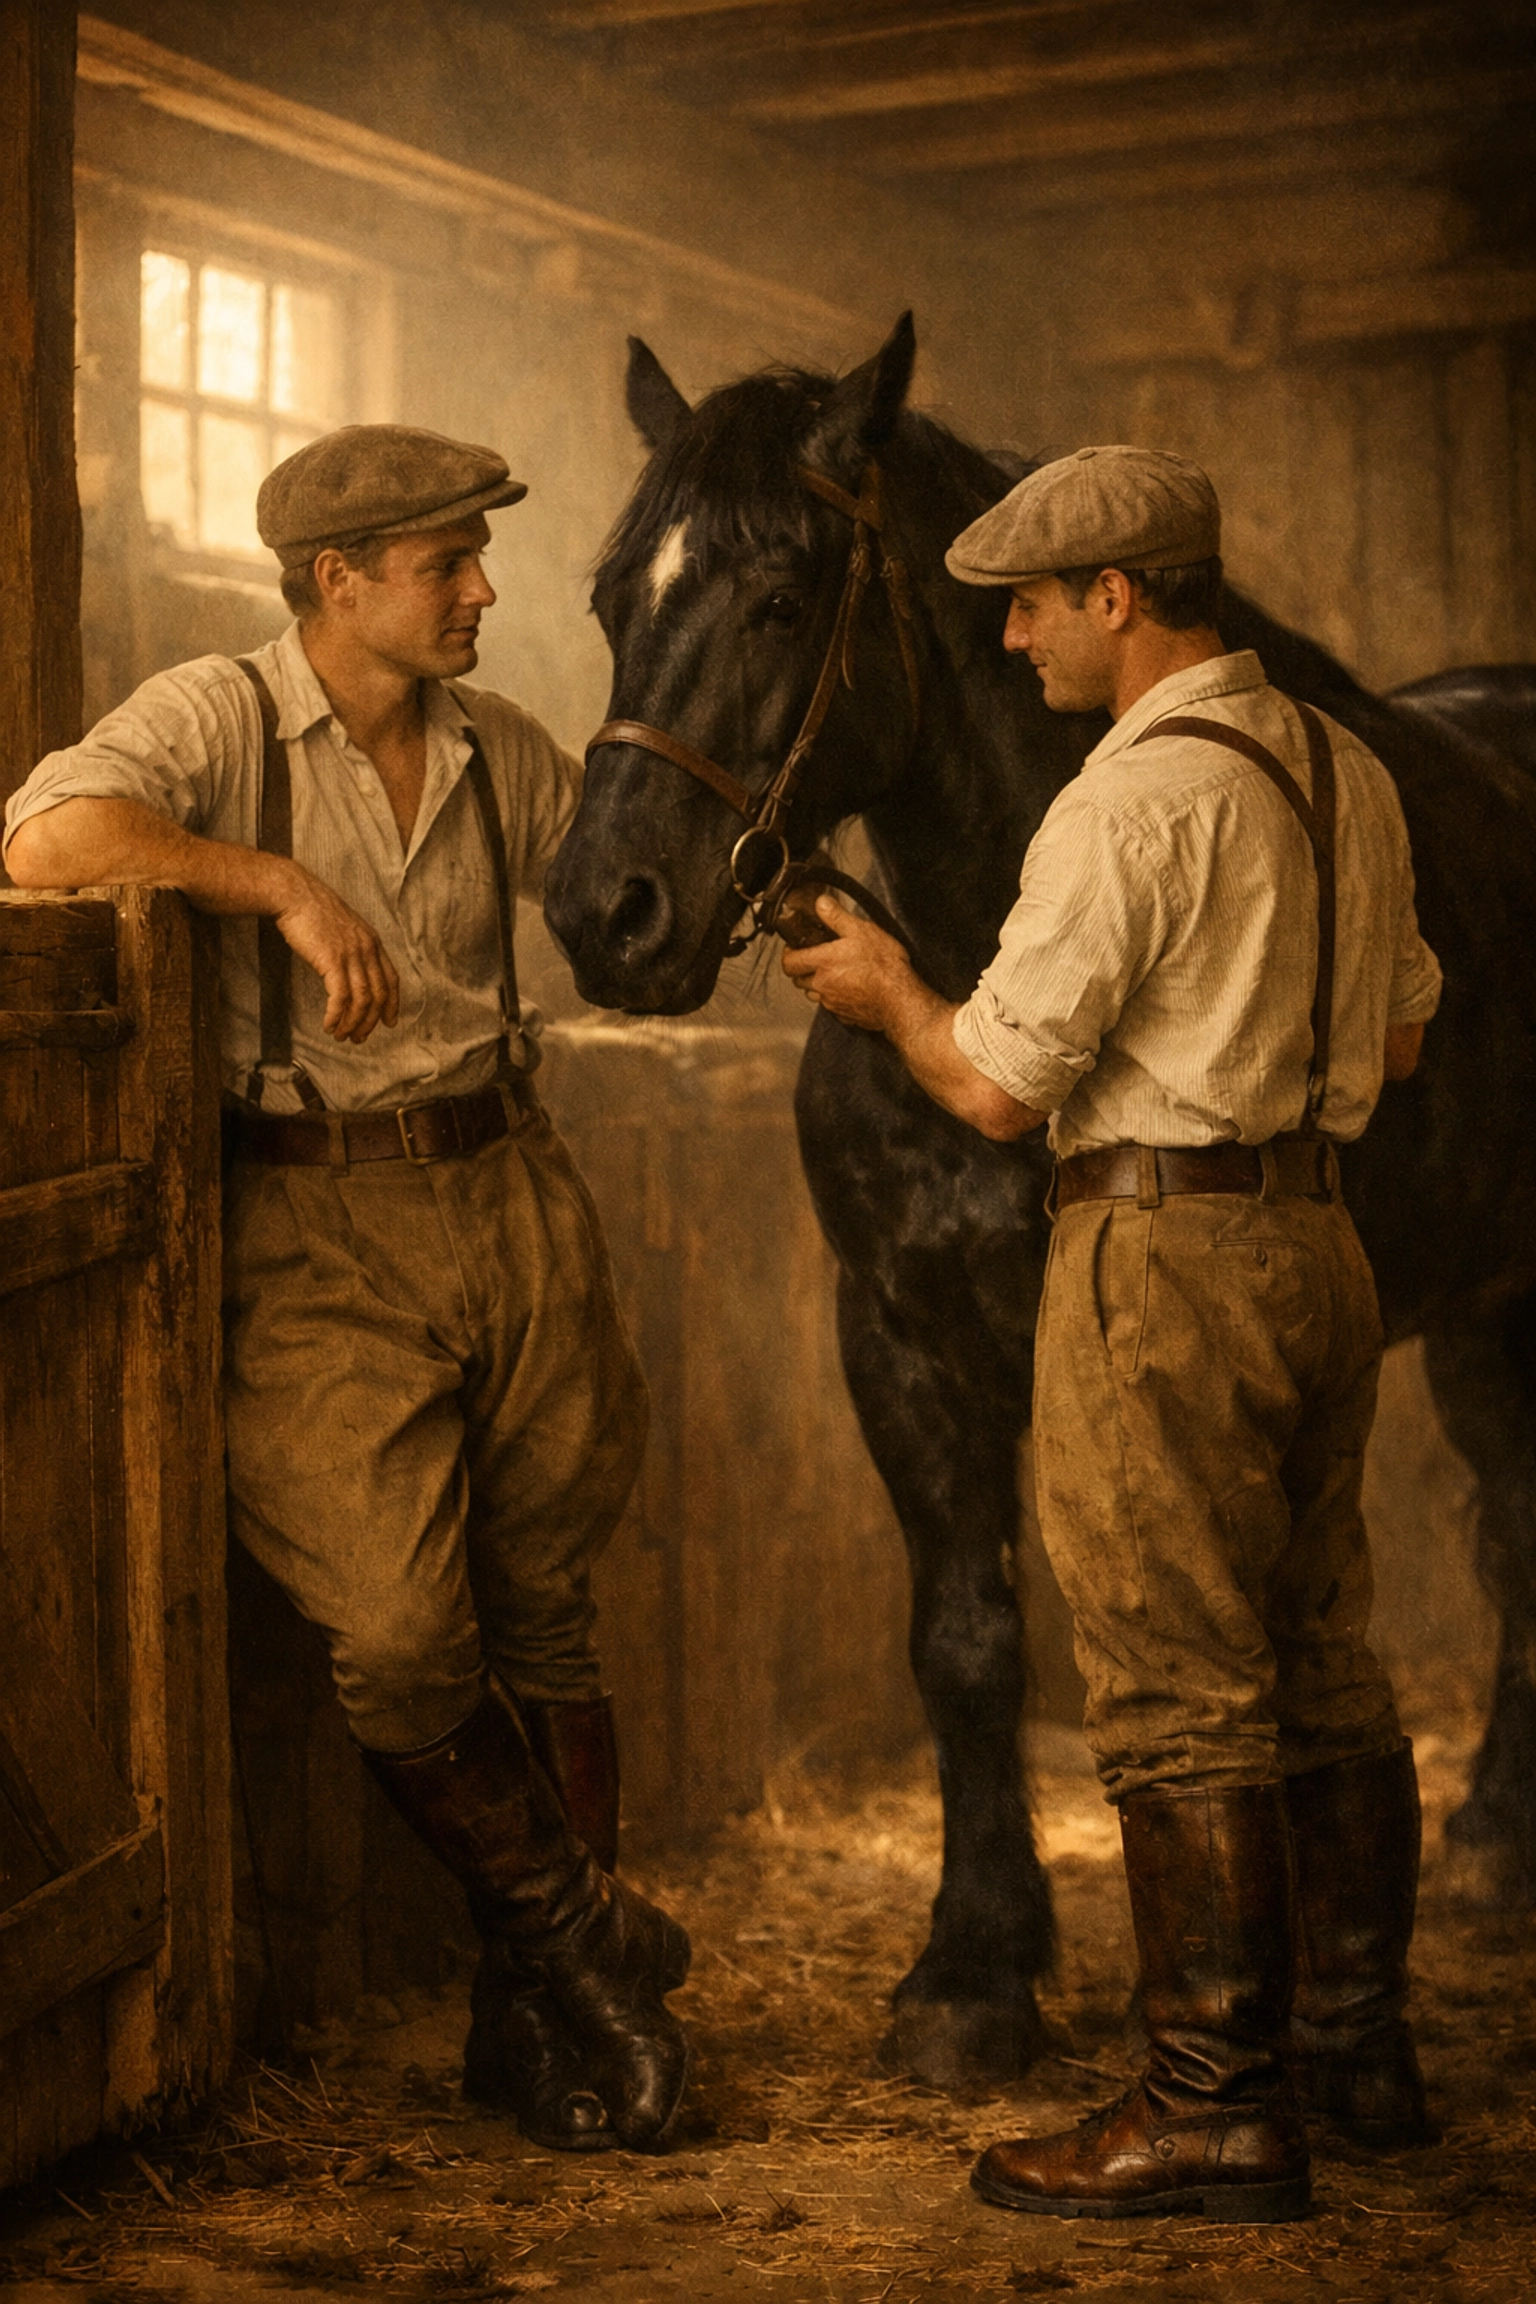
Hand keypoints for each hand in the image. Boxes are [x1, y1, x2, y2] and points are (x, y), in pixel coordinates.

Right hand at [275, 868, 399, 1042]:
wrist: (293, 893)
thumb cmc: (311, 909)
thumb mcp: (341, 927)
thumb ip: (351, 947)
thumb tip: (348, 969)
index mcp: (371, 941)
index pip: (391, 979)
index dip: (392, 1004)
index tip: (388, 1022)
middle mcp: (366, 949)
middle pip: (377, 995)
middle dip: (370, 1022)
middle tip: (358, 1038)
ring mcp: (351, 955)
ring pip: (361, 1000)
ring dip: (352, 1023)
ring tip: (341, 1035)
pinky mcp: (332, 961)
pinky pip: (340, 998)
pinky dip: (336, 1016)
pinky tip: (329, 1024)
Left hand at [781, 895, 916, 1030]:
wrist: (900, 999)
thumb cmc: (883, 966)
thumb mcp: (861, 930)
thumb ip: (837, 916)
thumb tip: (821, 904)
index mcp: (822, 963)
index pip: (788, 963)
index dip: (789, 954)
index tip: (795, 948)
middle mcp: (822, 985)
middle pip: (798, 980)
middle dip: (802, 969)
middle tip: (815, 958)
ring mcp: (833, 1003)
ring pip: (814, 994)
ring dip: (817, 985)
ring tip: (834, 973)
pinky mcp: (845, 1015)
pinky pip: (832, 1007)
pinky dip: (835, 998)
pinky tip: (850, 989)